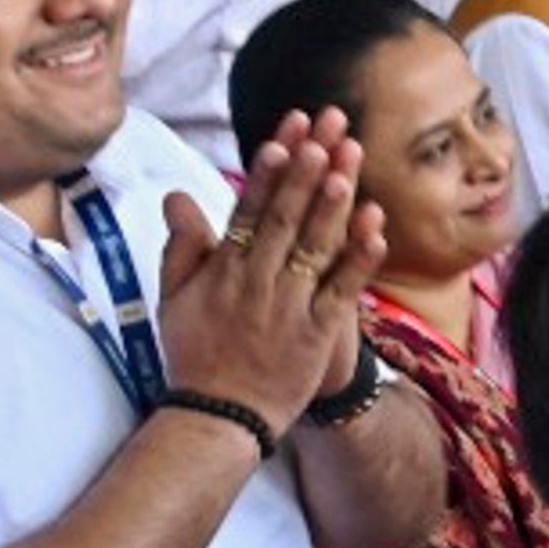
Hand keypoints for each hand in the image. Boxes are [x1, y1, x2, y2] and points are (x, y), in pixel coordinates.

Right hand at [158, 107, 390, 430]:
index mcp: (224, 269)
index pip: (248, 210)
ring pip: (312, 248)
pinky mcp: (317, 333)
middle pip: (285, 218)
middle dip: (305, 172)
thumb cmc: (195, 353)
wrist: (219, 416)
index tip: (283, 137)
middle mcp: (256, 281)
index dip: (268, 172)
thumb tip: (176, 194)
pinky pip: (341, 290)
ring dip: (331, 206)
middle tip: (323, 131)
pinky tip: (374, 229)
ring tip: (346, 166)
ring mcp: (288, 306)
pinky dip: (357, 260)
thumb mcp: (174, 298)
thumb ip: (181, 245)